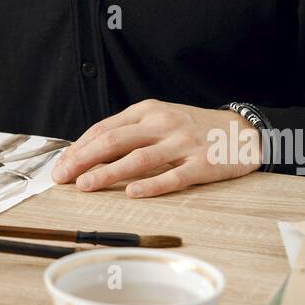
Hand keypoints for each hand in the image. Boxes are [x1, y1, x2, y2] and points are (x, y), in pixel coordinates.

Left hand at [51, 99, 261, 196]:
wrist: (242, 131)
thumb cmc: (193, 128)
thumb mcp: (160, 119)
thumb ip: (130, 132)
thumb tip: (90, 154)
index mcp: (148, 111)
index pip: (105, 128)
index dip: (80, 147)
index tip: (62, 165)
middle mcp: (163, 124)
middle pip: (115, 141)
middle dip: (84, 160)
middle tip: (63, 177)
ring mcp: (182, 144)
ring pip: (139, 159)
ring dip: (109, 173)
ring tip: (86, 185)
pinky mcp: (201, 165)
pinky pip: (172, 176)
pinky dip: (150, 185)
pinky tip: (132, 193)